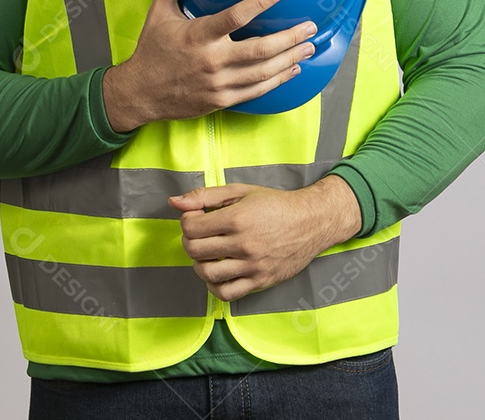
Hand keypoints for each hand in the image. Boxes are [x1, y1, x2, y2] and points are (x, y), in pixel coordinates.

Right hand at [102, 0, 316, 130]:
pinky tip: (292, 69)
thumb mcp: (159, 14)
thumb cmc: (152, 51)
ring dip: (290, 59)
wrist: (140, 94)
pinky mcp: (222, 100)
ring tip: (309, 46)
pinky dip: (278, 80)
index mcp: (199, 36)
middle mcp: (212, 61)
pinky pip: (257, 91)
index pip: (235, 17)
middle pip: (261, 50)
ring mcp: (219, 83)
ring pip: (264, 73)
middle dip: (290, 38)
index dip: (260, 3)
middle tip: (310, 26)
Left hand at [169, 176, 361, 300]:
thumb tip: (174, 202)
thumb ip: (205, 196)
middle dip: (189, 242)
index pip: (191, 228)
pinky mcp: (260, 281)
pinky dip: (214, 286)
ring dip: (199, 264)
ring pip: (208, 274)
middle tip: (199, 235)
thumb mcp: (240, 191)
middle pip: (195, 251)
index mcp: (236, 218)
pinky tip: (217, 272)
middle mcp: (243, 244)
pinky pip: (227, 293)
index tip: (196, 218)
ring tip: (207, 254)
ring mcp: (252, 266)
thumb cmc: (274, 203)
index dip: (187, 221)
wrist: (310, 221)